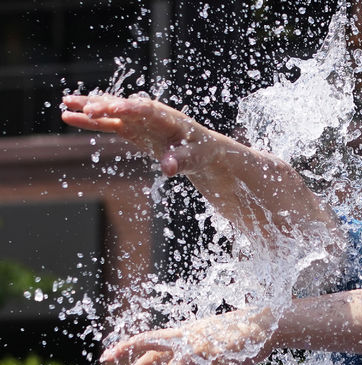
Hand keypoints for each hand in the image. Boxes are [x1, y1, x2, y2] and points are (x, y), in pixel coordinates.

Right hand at [61, 94, 223, 176]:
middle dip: (106, 106)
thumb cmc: (200, 152)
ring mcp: (138, 120)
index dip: (131, 109)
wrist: (201, 149)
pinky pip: (108, 123)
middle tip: (85, 108)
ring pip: (111, 111)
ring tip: (66, 103)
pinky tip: (69, 116)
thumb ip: (181, 161)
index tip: (114, 108)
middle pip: (124, 107)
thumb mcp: (195, 158)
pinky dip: (90, 121)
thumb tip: (168, 169)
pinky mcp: (131, 129)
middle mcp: (150, 114)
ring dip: (90, 107)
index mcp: (168, 118)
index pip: (147, 110)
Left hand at [101, 309, 274, 364]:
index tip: (107, 355)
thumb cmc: (234, 338)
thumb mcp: (210, 357)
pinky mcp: (223, 355)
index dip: (129, 347)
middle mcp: (191, 338)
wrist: (264, 324)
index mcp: (185, 334)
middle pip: (158, 352)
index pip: (151, 339)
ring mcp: (206, 346)